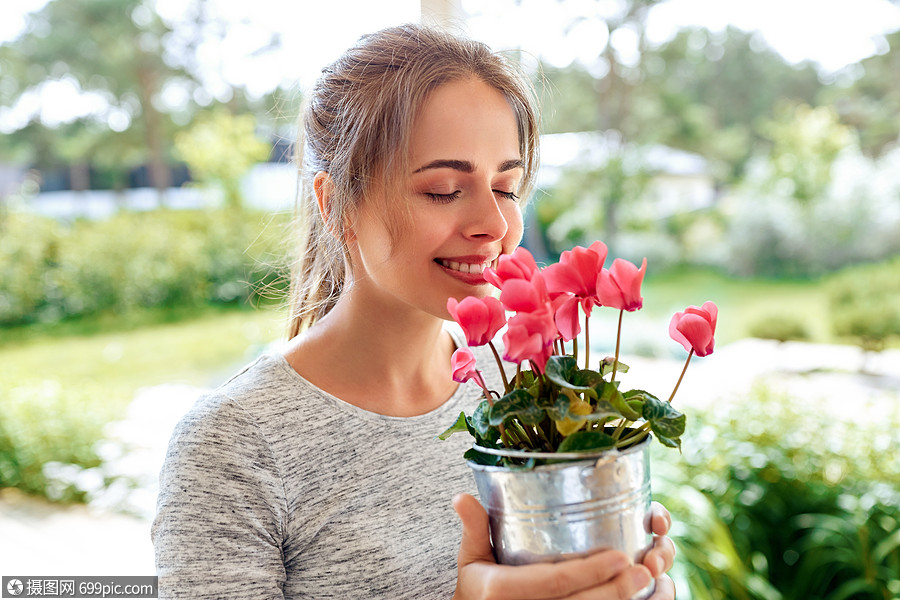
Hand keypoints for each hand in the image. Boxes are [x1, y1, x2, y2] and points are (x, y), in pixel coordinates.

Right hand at [452, 494, 675, 598]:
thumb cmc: (478, 592)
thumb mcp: (471, 561)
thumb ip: (475, 528)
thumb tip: (461, 496)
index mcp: (503, 591)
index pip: (554, 583)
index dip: (589, 571)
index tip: (618, 555)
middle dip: (619, 590)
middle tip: (647, 568)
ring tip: (657, 584)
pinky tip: (650, 599)